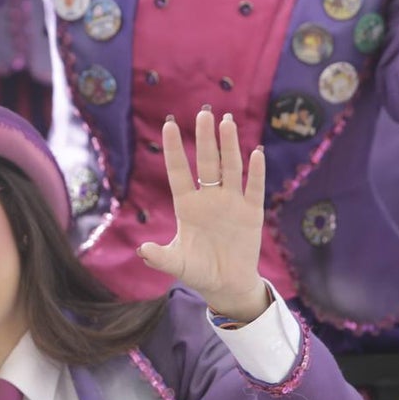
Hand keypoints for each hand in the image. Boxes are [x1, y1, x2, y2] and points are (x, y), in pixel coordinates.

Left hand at [136, 108, 267, 321]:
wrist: (227, 285)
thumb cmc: (198, 272)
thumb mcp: (178, 265)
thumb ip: (161, 257)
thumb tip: (142, 250)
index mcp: (187, 206)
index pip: (179, 172)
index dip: (175, 150)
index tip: (169, 125)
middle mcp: (209, 199)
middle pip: (207, 163)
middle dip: (205, 139)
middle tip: (204, 113)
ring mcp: (231, 203)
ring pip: (230, 169)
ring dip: (229, 146)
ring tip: (227, 122)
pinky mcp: (251, 213)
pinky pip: (253, 189)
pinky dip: (255, 172)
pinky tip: (256, 153)